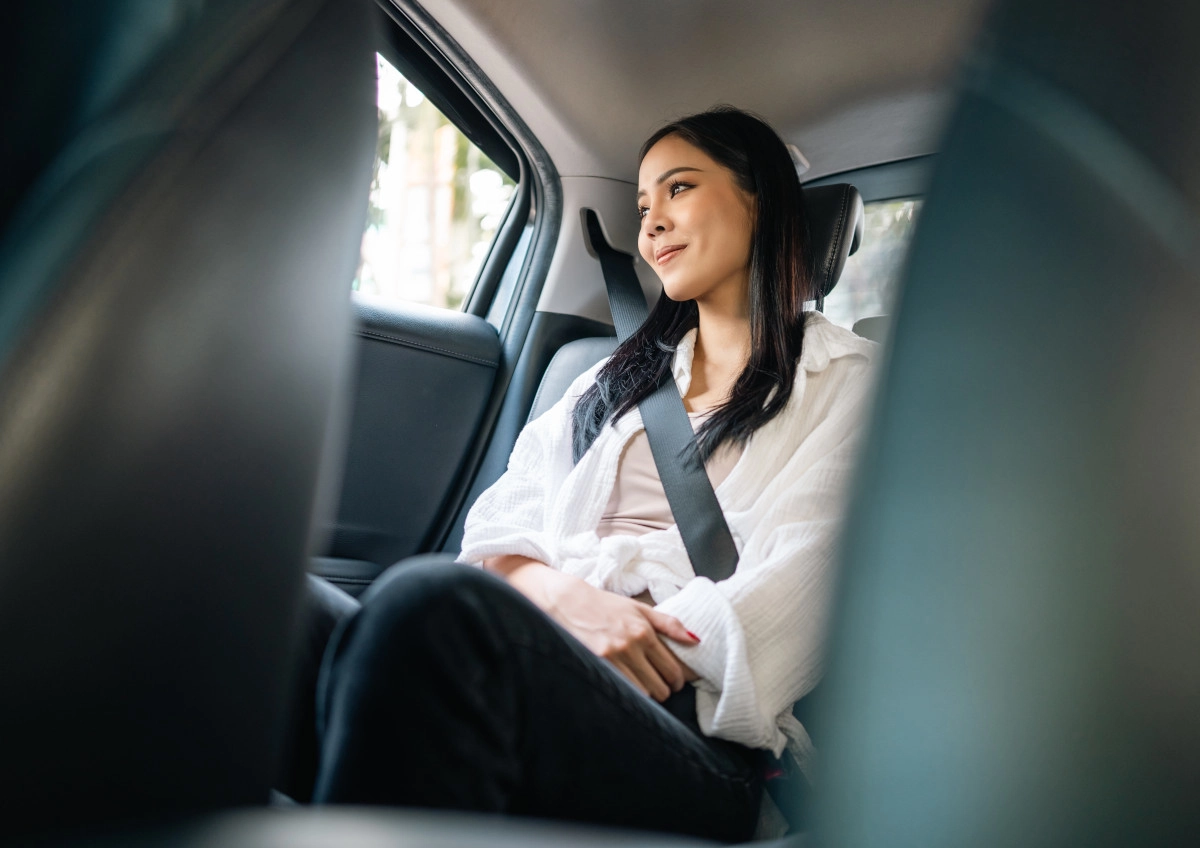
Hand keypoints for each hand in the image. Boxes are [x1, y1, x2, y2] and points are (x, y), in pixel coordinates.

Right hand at [484, 555, 699, 700]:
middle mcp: (630, 647)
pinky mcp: (595, 666)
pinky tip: (624, 689)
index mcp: (644, 632)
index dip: (676, 681)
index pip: (672, 670)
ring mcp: (611, 659)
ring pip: (641, 695)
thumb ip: (669, 624)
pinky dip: (626, 696)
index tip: (673, 682)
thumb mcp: (639, 608)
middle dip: (662, 690)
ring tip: (641, 689)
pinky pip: (620, 693)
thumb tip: (696, 640)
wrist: (566, 602)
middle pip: (660, 688)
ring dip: (645, 696)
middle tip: (657, 687)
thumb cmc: (604, 606)